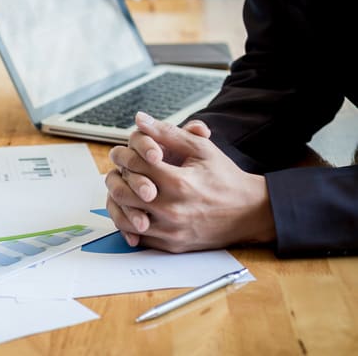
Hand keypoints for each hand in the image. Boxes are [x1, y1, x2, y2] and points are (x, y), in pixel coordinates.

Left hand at [106, 112, 275, 251]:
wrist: (250, 212)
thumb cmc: (225, 178)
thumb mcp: (201, 149)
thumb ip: (168, 133)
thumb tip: (140, 120)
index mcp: (179, 182)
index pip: (134, 164)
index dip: (124, 154)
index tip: (124, 152)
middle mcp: (172, 210)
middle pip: (123, 193)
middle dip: (115, 178)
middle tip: (118, 171)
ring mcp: (170, 231)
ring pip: (125, 218)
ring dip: (118, 202)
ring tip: (123, 189)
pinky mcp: (171, 246)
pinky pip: (137, 237)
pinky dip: (130, 222)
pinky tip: (134, 209)